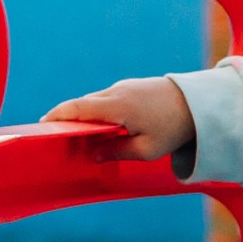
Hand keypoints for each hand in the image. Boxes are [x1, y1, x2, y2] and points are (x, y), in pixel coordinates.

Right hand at [43, 76, 195, 161]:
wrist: (200, 103)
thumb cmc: (174, 129)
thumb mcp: (147, 149)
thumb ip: (117, 151)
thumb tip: (93, 154)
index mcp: (118, 107)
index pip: (77, 108)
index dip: (57, 115)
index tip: (42, 124)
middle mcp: (116, 92)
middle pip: (83, 104)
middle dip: (67, 119)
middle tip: (56, 138)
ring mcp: (124, 87)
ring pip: (95, 102)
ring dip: (85, 116)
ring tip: (77, 137)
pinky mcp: (131, 87)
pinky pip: (107, 100)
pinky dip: (98, 112)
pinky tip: (100, 128)